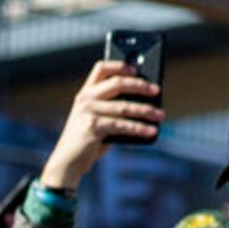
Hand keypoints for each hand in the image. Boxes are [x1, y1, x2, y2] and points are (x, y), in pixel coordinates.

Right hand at [40, 60, 162, 189]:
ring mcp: (88, 112)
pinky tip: (151, 131)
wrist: (68, 161)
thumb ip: (113, 109)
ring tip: (160, 115)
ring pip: (124, 106)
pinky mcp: (92, 126)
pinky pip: (122, 125)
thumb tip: (145, 104)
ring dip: (146, 111)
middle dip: (140, 85)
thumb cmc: (88, 140)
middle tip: (156, 90)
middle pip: (117, 83)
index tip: (137, 69)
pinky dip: (140, 128)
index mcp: (85, 92)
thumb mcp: (98, 119)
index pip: (101, 68)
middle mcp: (85, 98)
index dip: (120, 66)